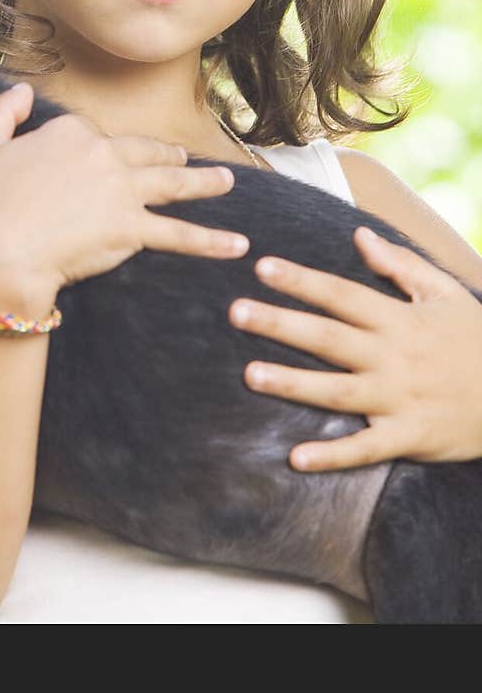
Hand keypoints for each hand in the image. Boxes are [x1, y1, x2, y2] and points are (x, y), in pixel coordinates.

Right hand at [0, 82, 249, 300]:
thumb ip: (3, 113)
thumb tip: (19, 90)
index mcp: (71, 131)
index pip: (98, 135)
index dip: (104, 149)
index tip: (110, 158)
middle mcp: (103, 153)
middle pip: (146, 152)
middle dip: (169, 156)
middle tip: (185, 161)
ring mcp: (122, 191)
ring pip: (172, 184)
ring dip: (204, 183)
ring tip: (226, 183)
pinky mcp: (132, 229)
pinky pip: (179, 235)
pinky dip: (211, 240)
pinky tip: (236, 244)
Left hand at [227, 226, 481, 470]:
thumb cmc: (477, 339)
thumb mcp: (445, 293)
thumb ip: (400, 265)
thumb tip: (359, 234)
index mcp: (399, 319)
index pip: (341, 294)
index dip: (302, 281)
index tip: (262, 266)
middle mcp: (394, 357)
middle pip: (329, 337)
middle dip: (281, 324)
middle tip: (236, 312)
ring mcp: (399, 399)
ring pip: (338, 391)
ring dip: (294, 383)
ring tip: (251, 374)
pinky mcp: (408, 437)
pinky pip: (365, 449)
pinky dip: (332, 456)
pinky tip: (295, 457)